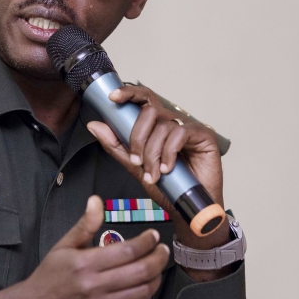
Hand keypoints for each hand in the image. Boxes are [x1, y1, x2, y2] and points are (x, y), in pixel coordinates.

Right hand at [22, 195, 169, 298]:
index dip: (146, 241)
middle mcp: (95, 287)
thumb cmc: (50, 275)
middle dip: (158, 258)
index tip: (153, 235)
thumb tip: (97, 201)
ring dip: (156, 278)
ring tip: (157, 267)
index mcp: (85, 264)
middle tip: (162, 249)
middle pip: (140, 271)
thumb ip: (85, 224)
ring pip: (142, 292)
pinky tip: (145, 285)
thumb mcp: (63, 246)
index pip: (127, 251)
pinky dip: (145, 296)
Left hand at [86, 84, 223, 213]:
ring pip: (163, 126)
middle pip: (150, 111)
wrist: (188, 206)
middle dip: (137, 137)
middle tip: (137, 161)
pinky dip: (169, 152)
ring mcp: (188, 127)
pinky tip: (168, 169)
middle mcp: (172, 122)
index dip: (128, 93)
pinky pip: (181, 133)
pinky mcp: (204, 135)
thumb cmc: (166, 186)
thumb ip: (116, 145)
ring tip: (153, 174)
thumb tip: (94, 125)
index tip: (112, 98)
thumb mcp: (135, 166)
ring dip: (153, 153)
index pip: (142, 99)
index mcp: (156, 124)